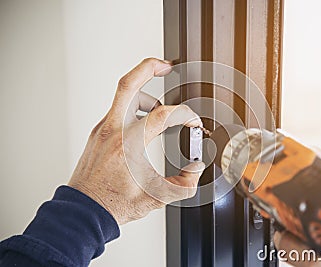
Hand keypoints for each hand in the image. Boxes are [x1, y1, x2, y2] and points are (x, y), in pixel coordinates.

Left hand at [68, 58, 204, 224]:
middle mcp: (112, 131)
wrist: (84, 210)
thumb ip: (184, 185)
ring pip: (123, 95)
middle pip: (129, 84)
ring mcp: (103, 129)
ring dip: (145, 93)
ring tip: (160, 108)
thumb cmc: (113, 205)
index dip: (185, 115)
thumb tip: (196, 168)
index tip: (193, 123)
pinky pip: (119, 109)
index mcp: (128, 145)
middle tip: (167, 65)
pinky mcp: (99, 132)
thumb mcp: (156, 198)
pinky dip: (135, 107)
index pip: (163, 115)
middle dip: (150, 67)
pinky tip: (144, 121)